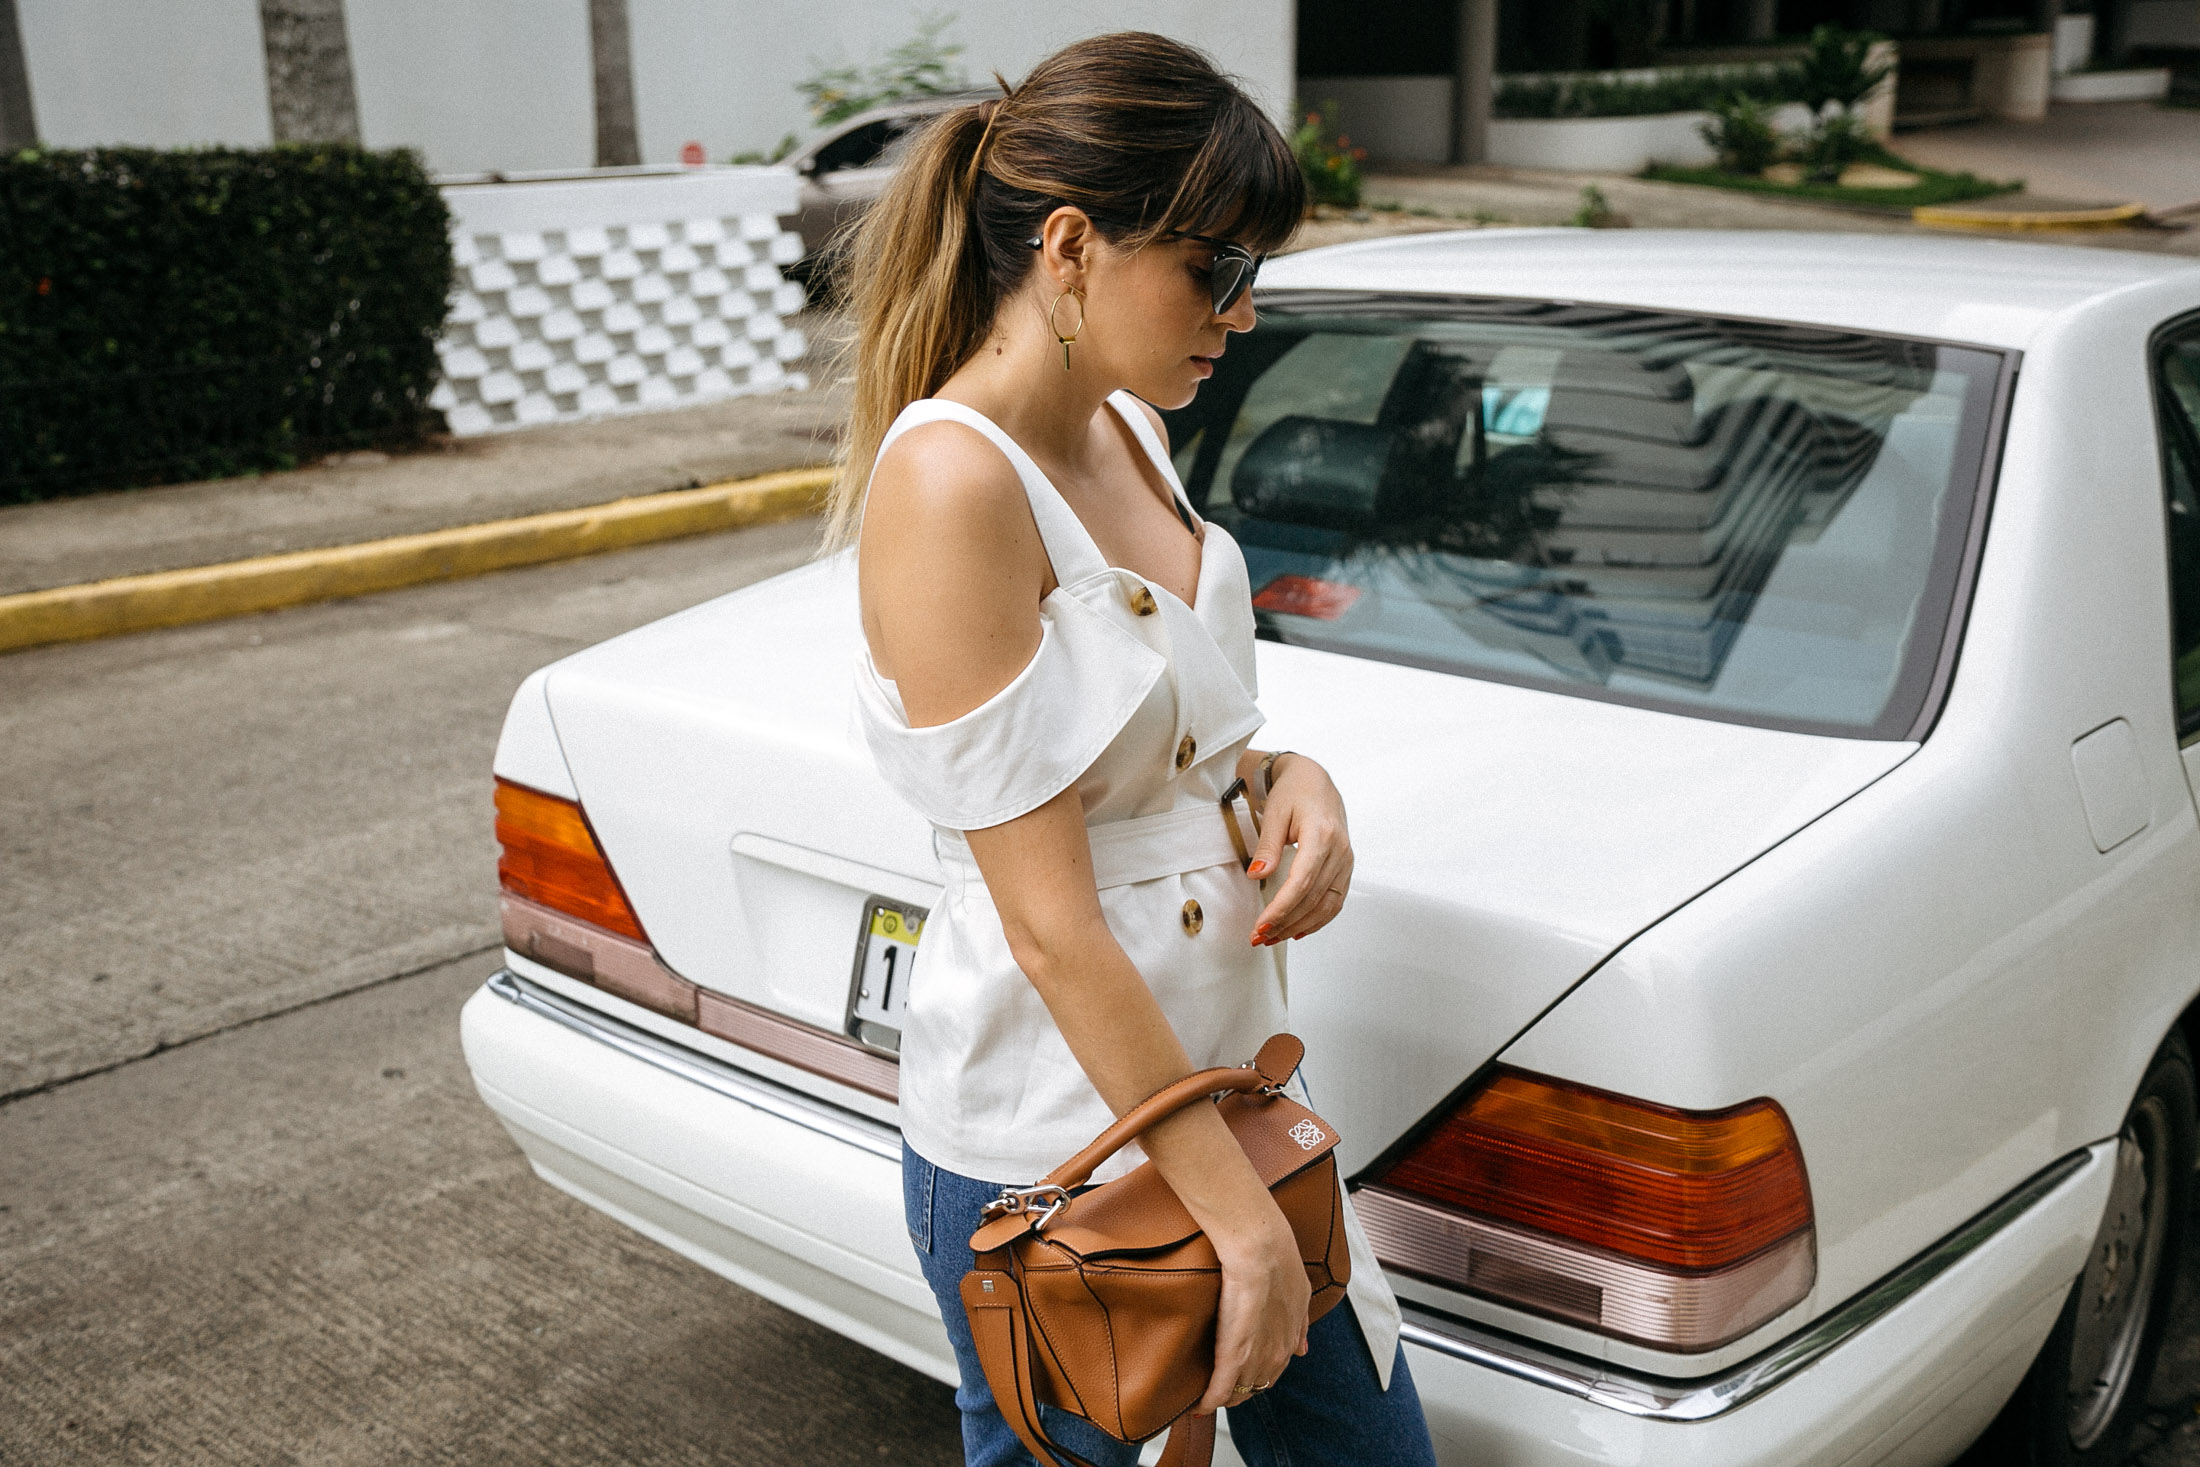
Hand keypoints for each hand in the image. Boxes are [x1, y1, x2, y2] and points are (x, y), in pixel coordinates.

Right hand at [1195, 1207, 1311, 1415]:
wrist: (1262, 1249)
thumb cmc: (1278, 1261)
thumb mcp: (1299, 1294)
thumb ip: (1300, 1324)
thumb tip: (1304, 1350)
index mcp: (1290, 1339)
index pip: (1273, 1370)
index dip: (1257, 1375)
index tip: (1244, 1376)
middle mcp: (1277, 1354)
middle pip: (1256, 1386)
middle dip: (1240, 1391)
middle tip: (1221, 1389)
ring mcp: (1256, 1357)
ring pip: (1239, 1392)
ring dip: (1224, 1397)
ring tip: (1207, 1397)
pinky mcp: (1234, 1356)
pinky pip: (1220, 1390)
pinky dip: (1209, 1401)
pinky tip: (1198, 1408)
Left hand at [1245, 754, 1352, 946]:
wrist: (1314, 781)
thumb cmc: (1294, 792)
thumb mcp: (1274, 814)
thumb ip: (1267, 847)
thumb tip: (1256, 876)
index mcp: (1322, 835)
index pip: (1302, 882)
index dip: (1282, 908)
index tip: (1262, 924)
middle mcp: (1340, 850)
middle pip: (1313, 898)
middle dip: (1285, 922)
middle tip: (1259, 937)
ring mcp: (1346, 860)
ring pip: (1326, 905)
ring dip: (1300, 925)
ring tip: (1274, 937)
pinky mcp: (1345, 867)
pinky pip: (1335, 901)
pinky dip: (1318, 920)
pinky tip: (1299, 929)